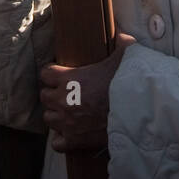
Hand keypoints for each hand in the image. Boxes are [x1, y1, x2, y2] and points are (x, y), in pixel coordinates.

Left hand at [40, 32, 134, 151]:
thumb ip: (121, 45)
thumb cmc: (125, 85)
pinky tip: (70, 133)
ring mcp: (67, 122)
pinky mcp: (74, 140)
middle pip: (44, 97)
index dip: (52, 74)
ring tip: (68, 113)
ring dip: (56, 116)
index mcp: (69, 79)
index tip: (59, 75)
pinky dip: (61, 139)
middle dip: (53, 95)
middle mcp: (63, 100)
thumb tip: (123, 35)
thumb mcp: (123, 59)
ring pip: (48, 119)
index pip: (45, 74)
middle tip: (65, 95)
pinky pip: (57, 143)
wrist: (134, 115)